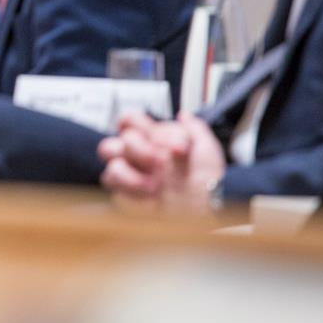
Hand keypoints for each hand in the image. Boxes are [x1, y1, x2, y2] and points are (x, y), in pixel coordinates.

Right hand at [98, 111, 224, 216]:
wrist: (210, 207)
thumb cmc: (209, 179)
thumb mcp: (206, 147)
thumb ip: (193, 128)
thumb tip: (183, 116)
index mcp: (154, 140)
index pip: (129, 121)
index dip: (132, 122)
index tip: (149, 131)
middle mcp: (140, 157)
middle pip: (114, 142)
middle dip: (135, 147)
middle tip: (157, 159)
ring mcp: (133, 178)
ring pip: (112, 166)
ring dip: (130, 172)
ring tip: (154, 184)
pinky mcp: (129, 198)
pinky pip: (114, 188)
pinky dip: (129, 188)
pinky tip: (150, 194)